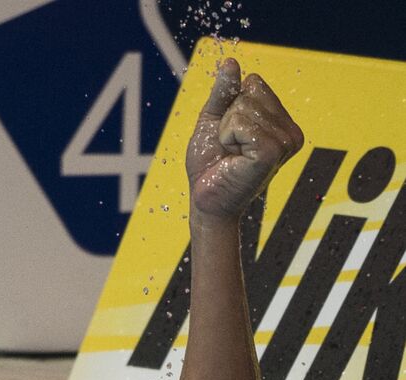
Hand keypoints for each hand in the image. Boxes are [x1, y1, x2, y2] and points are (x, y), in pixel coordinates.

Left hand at [186, 59, 303, 218]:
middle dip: (228, 119)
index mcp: (279, 122)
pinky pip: (241, 122)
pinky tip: (234, 159)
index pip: (255, 82)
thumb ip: (223, 93)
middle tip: (229, 149)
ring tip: (232, 156)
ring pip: (244, 106)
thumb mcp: (213, 121)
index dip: (231, 106)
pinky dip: (228, 138)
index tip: (230, 136)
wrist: (207, 201)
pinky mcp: (272, 151)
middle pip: (250, 91)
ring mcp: (284, 142)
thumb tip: (232, 62)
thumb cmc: (211, 167)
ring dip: (227, 131)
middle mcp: (289, 132)